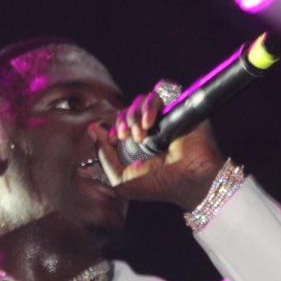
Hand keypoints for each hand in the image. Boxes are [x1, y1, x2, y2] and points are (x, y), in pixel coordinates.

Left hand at [88, 85, 226, 210]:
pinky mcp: (177, 108)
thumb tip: (93, 130)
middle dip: (122, 122)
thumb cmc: (158, 186)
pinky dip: (148, 107)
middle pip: (127, 110)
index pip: (119, 124)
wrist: (188, 181)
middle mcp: (151, 129)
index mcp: (138, 144)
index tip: (114, 139)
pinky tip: (148, 124)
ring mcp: (165, 118)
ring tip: (139, 134)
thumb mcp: (120, 180)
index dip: (113, 128)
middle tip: (125, 137)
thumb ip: (104, 157)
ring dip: (133, 115)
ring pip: (140, 101)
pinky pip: (157, 95)